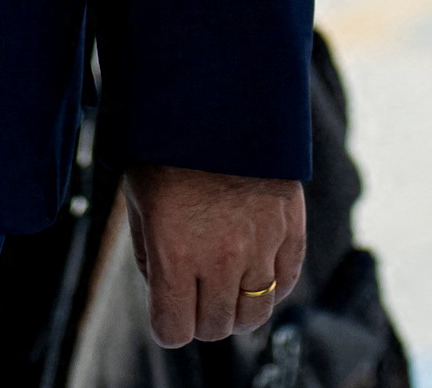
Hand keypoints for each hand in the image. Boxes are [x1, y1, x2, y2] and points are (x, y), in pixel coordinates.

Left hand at [125, 165, 303, 348]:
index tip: (168, 311)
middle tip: (197, 296)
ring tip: (229, 287)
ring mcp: (262, 244)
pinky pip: (287, 280)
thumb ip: (151, 256)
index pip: (175, 331)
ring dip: (238, 308)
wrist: (217, 99)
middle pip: (216, 327)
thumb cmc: (169, 148)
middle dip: (201, 318)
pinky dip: (272, 285)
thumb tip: (164, 291)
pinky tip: (257, 269)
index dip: (168, 325)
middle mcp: (222, 258)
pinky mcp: (290, 226)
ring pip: (255, 313)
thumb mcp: (140, 203)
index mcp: (176, 255)